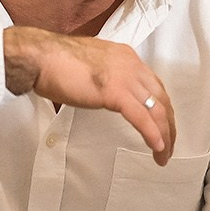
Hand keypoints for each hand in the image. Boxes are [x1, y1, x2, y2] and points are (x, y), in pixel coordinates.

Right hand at [2, 27, 174, 162]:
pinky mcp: (115, 92)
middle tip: (169, 144)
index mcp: (126, 57)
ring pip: (157, 110)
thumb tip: (104, 93)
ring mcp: (124, 78)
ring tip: (164, 154)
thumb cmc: (55, 62)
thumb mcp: (91, 66)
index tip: (163, 125)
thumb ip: (105, 78)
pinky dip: (152, 134)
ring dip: (164, 135)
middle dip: (169, 124)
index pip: (154, 85)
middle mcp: (131, 65)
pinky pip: (141, 117)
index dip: (162, 107)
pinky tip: (156, 148)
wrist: (40, 56)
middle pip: (161, 98)